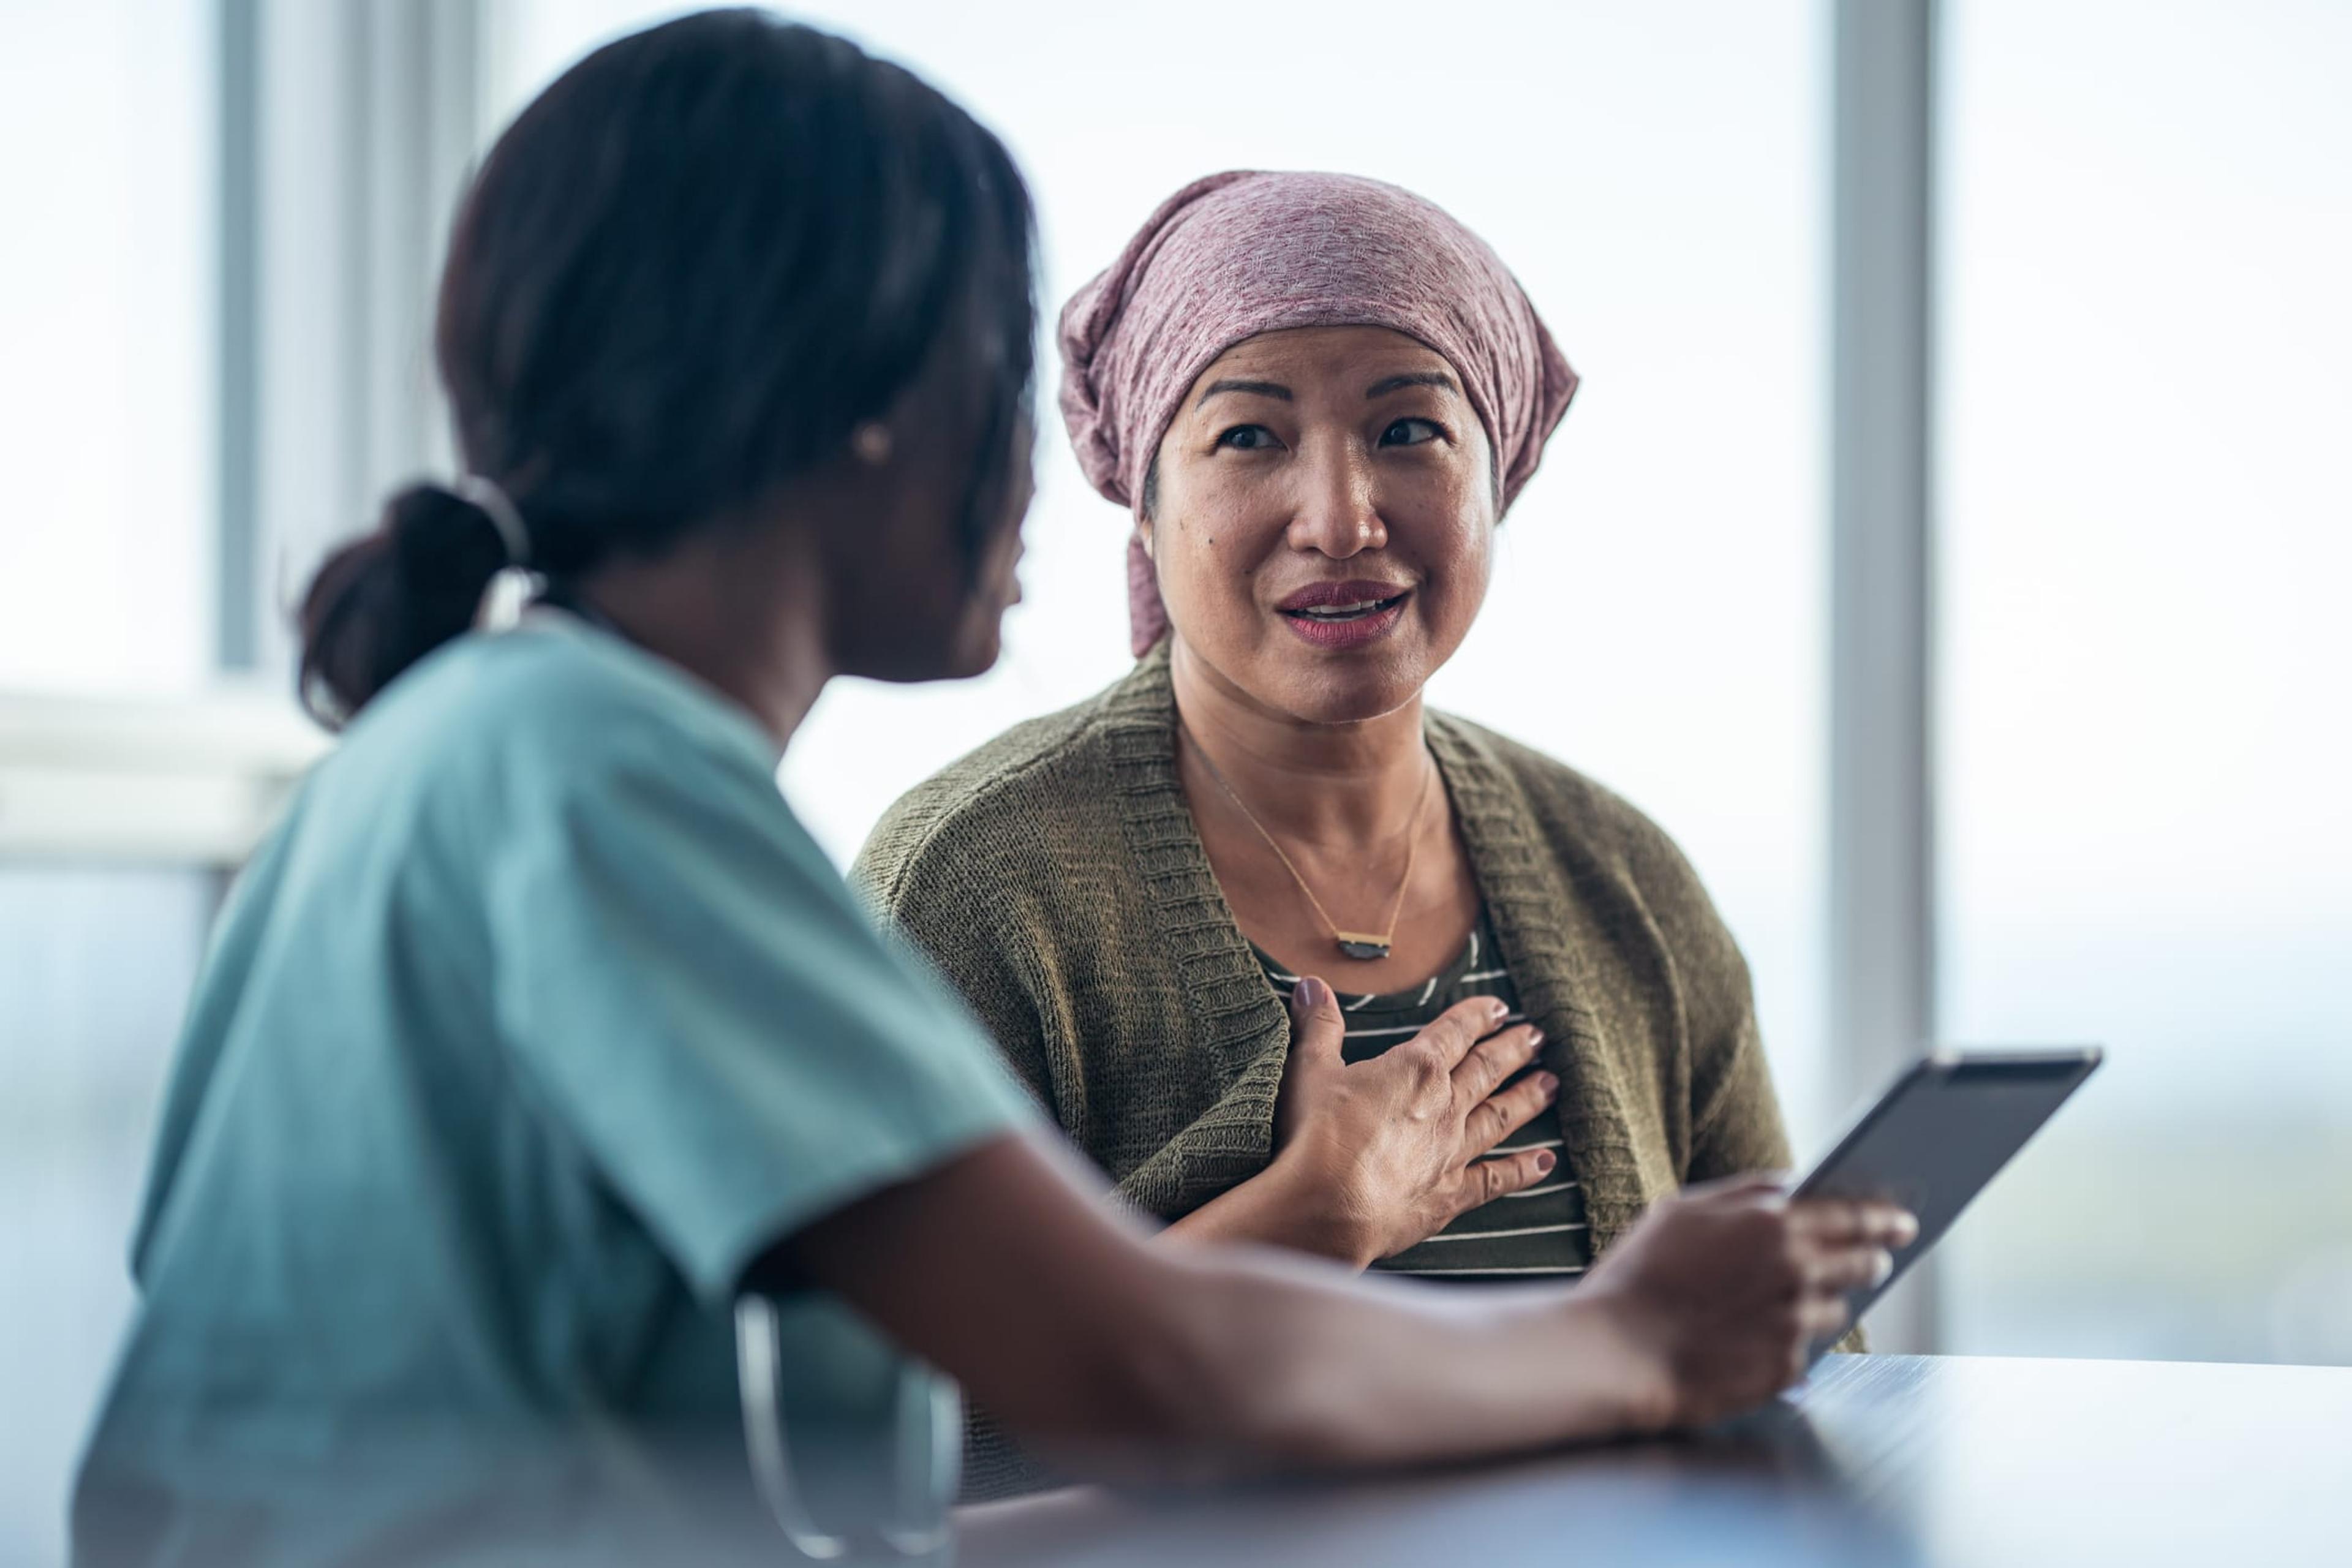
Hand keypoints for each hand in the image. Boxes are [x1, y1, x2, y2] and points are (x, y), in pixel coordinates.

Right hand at [1267, 975, 1560, 1266]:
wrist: (1328, 1206)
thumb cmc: (1316, 1134)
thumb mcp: (1310, 1070)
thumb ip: (1319, 1027)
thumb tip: (1312, 985)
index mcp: (1415, 1069)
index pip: (1454, 1032)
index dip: (1478, 1016)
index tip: (1499, 1007)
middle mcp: (1444, 1106)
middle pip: (1487, 1070)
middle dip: (1513, 1050)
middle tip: (1538, 1037)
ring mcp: (1453, 1152)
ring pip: (1500, 1117)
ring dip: (1527, 1098)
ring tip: (1551, 1084)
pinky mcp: (1450, 1195)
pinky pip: (1496, 1179)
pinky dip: (1523, 1170)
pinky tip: (1547, 1163)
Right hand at [1576, 1175, 1919, 1429]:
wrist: (1617, 1350)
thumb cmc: (1640, 1273)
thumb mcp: (1682, 1210)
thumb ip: (1746, 1191)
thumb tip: (1794, 1182)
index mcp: (1773, 1224)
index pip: (1855, 1216)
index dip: (1884, 1217)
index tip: (1902, 1221)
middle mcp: (1797, 1272)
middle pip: (1862, 1263)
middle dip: (1871, 1258)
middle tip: (1873, 1259)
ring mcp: (1795, 1323)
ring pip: (1835, 1308)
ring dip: (1819, 1301)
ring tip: (1781, 1302)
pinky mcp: (1787, 1367)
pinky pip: (1804, 1349)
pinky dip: (1787, 1339)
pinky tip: (1749, 1335)